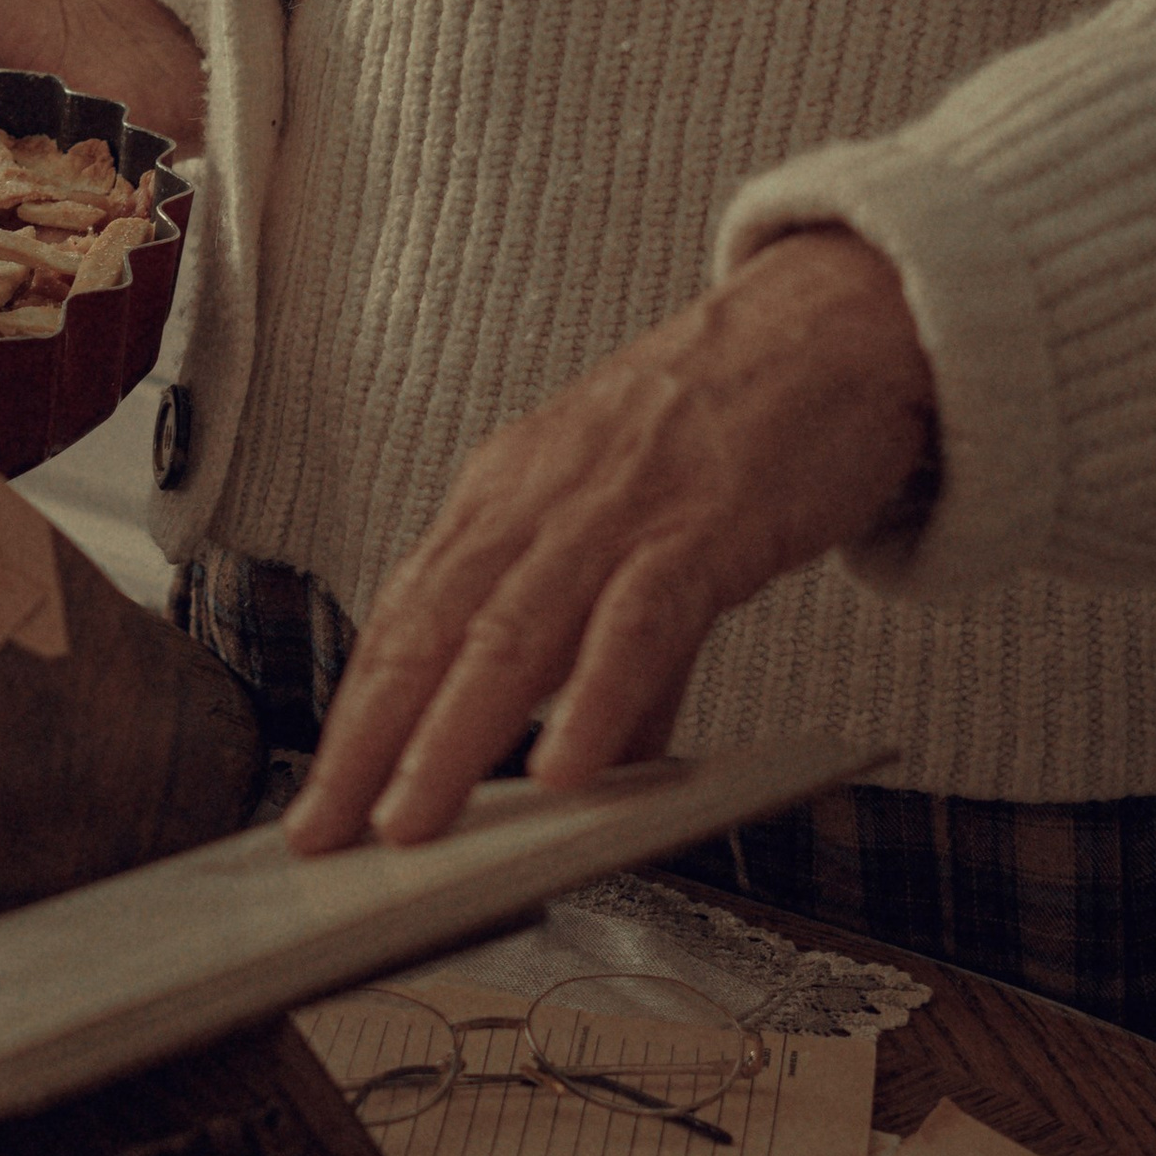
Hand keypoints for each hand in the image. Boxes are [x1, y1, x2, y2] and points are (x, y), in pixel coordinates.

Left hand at [283, 228, 935, 853]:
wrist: (838, 322)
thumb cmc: (733, 425)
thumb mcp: (641, 530)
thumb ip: (617, 654)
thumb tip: (597, 759)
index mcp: (510, 492)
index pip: (408, 614)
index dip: (357, 712)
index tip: (318, 799)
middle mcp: (542, 494)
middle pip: (431, 625)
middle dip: (366, 739)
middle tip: (319, 833)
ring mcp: (619, 503)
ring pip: (513, 629)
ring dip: (452, 735)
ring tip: (410, 824)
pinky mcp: (707, 517)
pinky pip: (640, 619)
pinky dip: (598, 697)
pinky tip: (565, 769)